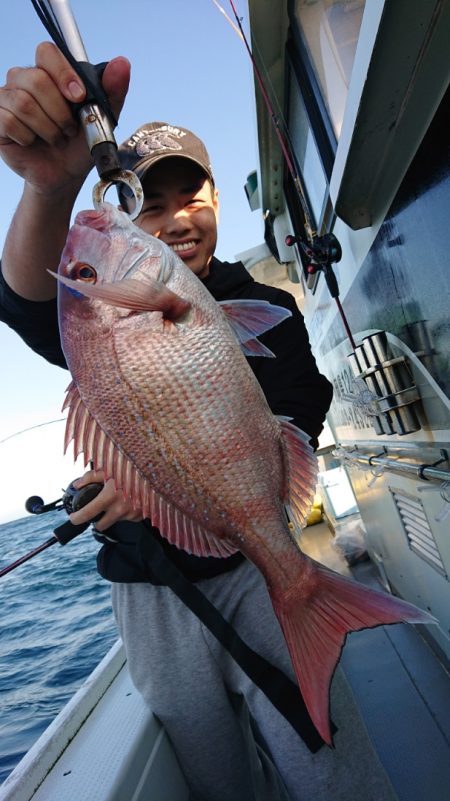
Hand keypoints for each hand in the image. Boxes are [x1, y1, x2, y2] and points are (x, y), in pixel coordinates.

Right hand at [0, 42, 129, 194]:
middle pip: (36, 79)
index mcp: (48, 73)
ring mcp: (6, 97)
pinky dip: (28, 137)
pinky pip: (8, 121)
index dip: (63, 73)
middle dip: (59, 112)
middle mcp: (23, 79)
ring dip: (47, 128)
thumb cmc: (79, 146)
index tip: (79, 97)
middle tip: (69, 130)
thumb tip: (122, 63)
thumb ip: (112, 91)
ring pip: (23, 102)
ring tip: (55, 139)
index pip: (47, 52)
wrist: (64, 176)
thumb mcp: (102, 120)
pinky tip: (33, 142)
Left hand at [69, 468, 143, 531]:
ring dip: (112, 514)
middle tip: (97, 510)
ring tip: (117, 500)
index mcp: (109, 497)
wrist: (157, 471)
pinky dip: (125, 512)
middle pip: (100, 526)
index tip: (74, 517)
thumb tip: (77, 485)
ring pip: (114, 521)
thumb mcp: (109, 468)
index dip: (77, 518)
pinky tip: (129, 500)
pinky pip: (128, 518)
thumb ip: (90, 477)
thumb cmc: (131, 467)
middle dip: (96, 520)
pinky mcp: (140, 516)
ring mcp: (131, 514)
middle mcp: (120, 509)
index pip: (87, 515)